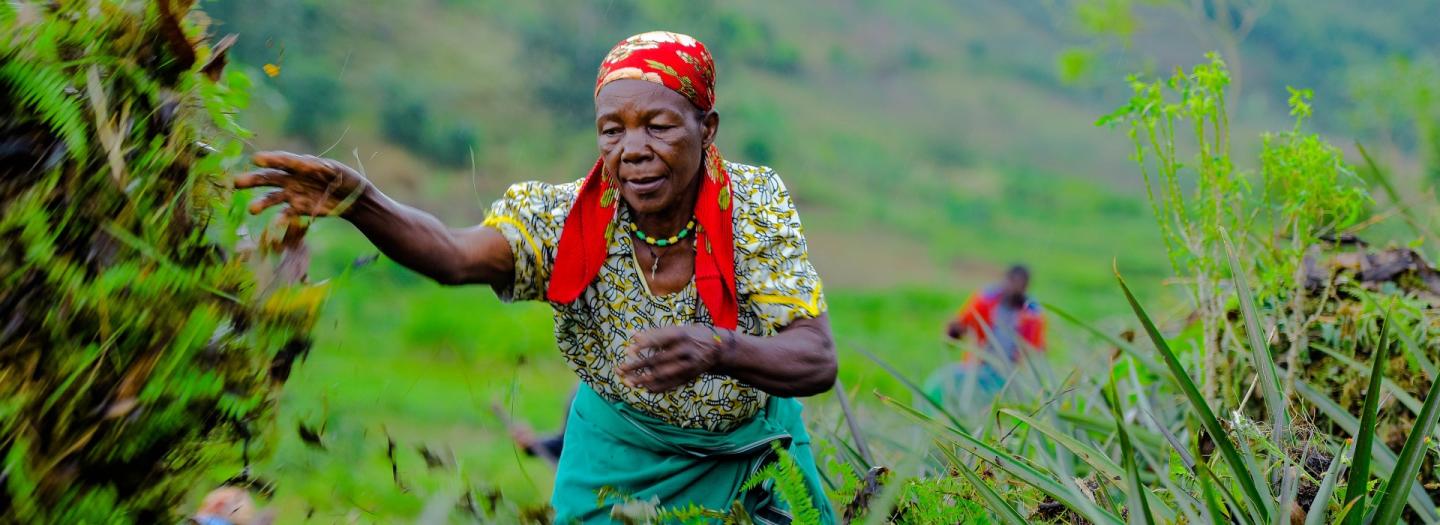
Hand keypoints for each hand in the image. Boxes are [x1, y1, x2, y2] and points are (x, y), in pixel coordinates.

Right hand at [234, 151, 370, 218]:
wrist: (355, 199)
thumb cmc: (345, 178)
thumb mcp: (335, 170)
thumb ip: (319, 167)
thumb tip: (304, 163)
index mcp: (300, 165)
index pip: (281, 161)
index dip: (269, 160)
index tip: (255, 160)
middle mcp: (292, 179)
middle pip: (269, 178)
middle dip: (253, 180)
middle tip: (237, 183)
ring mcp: (293, 195)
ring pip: (273, 198)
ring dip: (262, 203)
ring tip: (252, 210)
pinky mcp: (299, 210)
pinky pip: (286, 214)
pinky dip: (280, 219)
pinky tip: (275, 223)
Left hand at [617, 325, 726, 392]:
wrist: (719, 350)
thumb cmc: (693, 336)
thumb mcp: (678, 329)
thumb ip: (655, 334)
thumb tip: (632, 335)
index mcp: (682, 335)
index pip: (660, 339)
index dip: (644, 344)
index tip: (629, 349)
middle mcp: (685, 351)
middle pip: (658, 360)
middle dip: (637, 365)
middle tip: (620, 368)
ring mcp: (687, 366)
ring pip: (662, 375)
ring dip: (643, 379)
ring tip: (627, 381)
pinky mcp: (688, 377)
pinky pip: (669, 385)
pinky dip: (655, 388)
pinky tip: (643, 388)